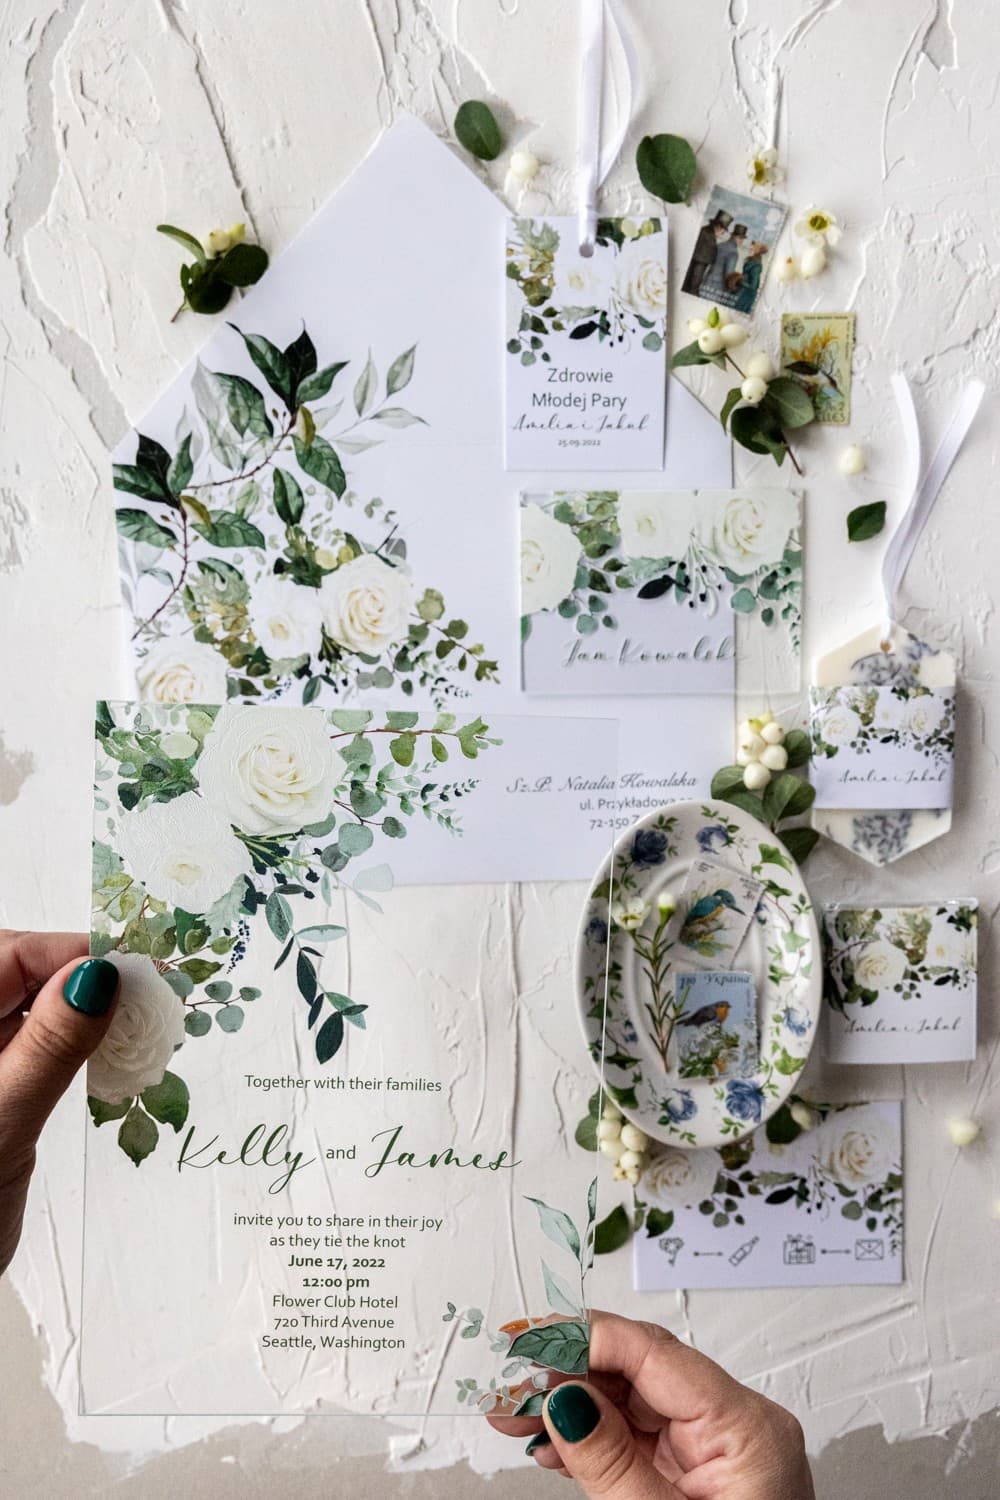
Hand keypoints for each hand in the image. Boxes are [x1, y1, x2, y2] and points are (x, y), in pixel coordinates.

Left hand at [0, 931, 118, 1275]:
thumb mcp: (1, 1120)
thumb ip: (49, 1045)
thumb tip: (100, 976)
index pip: (15, 954)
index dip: (77, 954)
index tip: (143, 968)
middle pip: (24, 974)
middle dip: (86, 979)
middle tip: (151, 999)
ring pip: (32, 1009)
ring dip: (85, 1013)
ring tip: (139, 1027)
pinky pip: (32, 1047)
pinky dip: (71, 1047)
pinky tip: (107, 1060)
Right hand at [489, 1310, 813, 1498]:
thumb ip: (611, 1462)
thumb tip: (564, 1400)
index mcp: (745, 1426)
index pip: (652, 1350)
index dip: (583, 1339)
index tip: (528, 1345)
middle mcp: (736, 1424)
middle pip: (637, 1369)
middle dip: (565, 1373)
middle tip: (507, 1384)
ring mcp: (717, 1446)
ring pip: (629, 1399)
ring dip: (568, 1404)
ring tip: (513, 1414)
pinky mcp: (699, 1469)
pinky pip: (637, 1434)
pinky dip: (591, 1435)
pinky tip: (549, 1442)